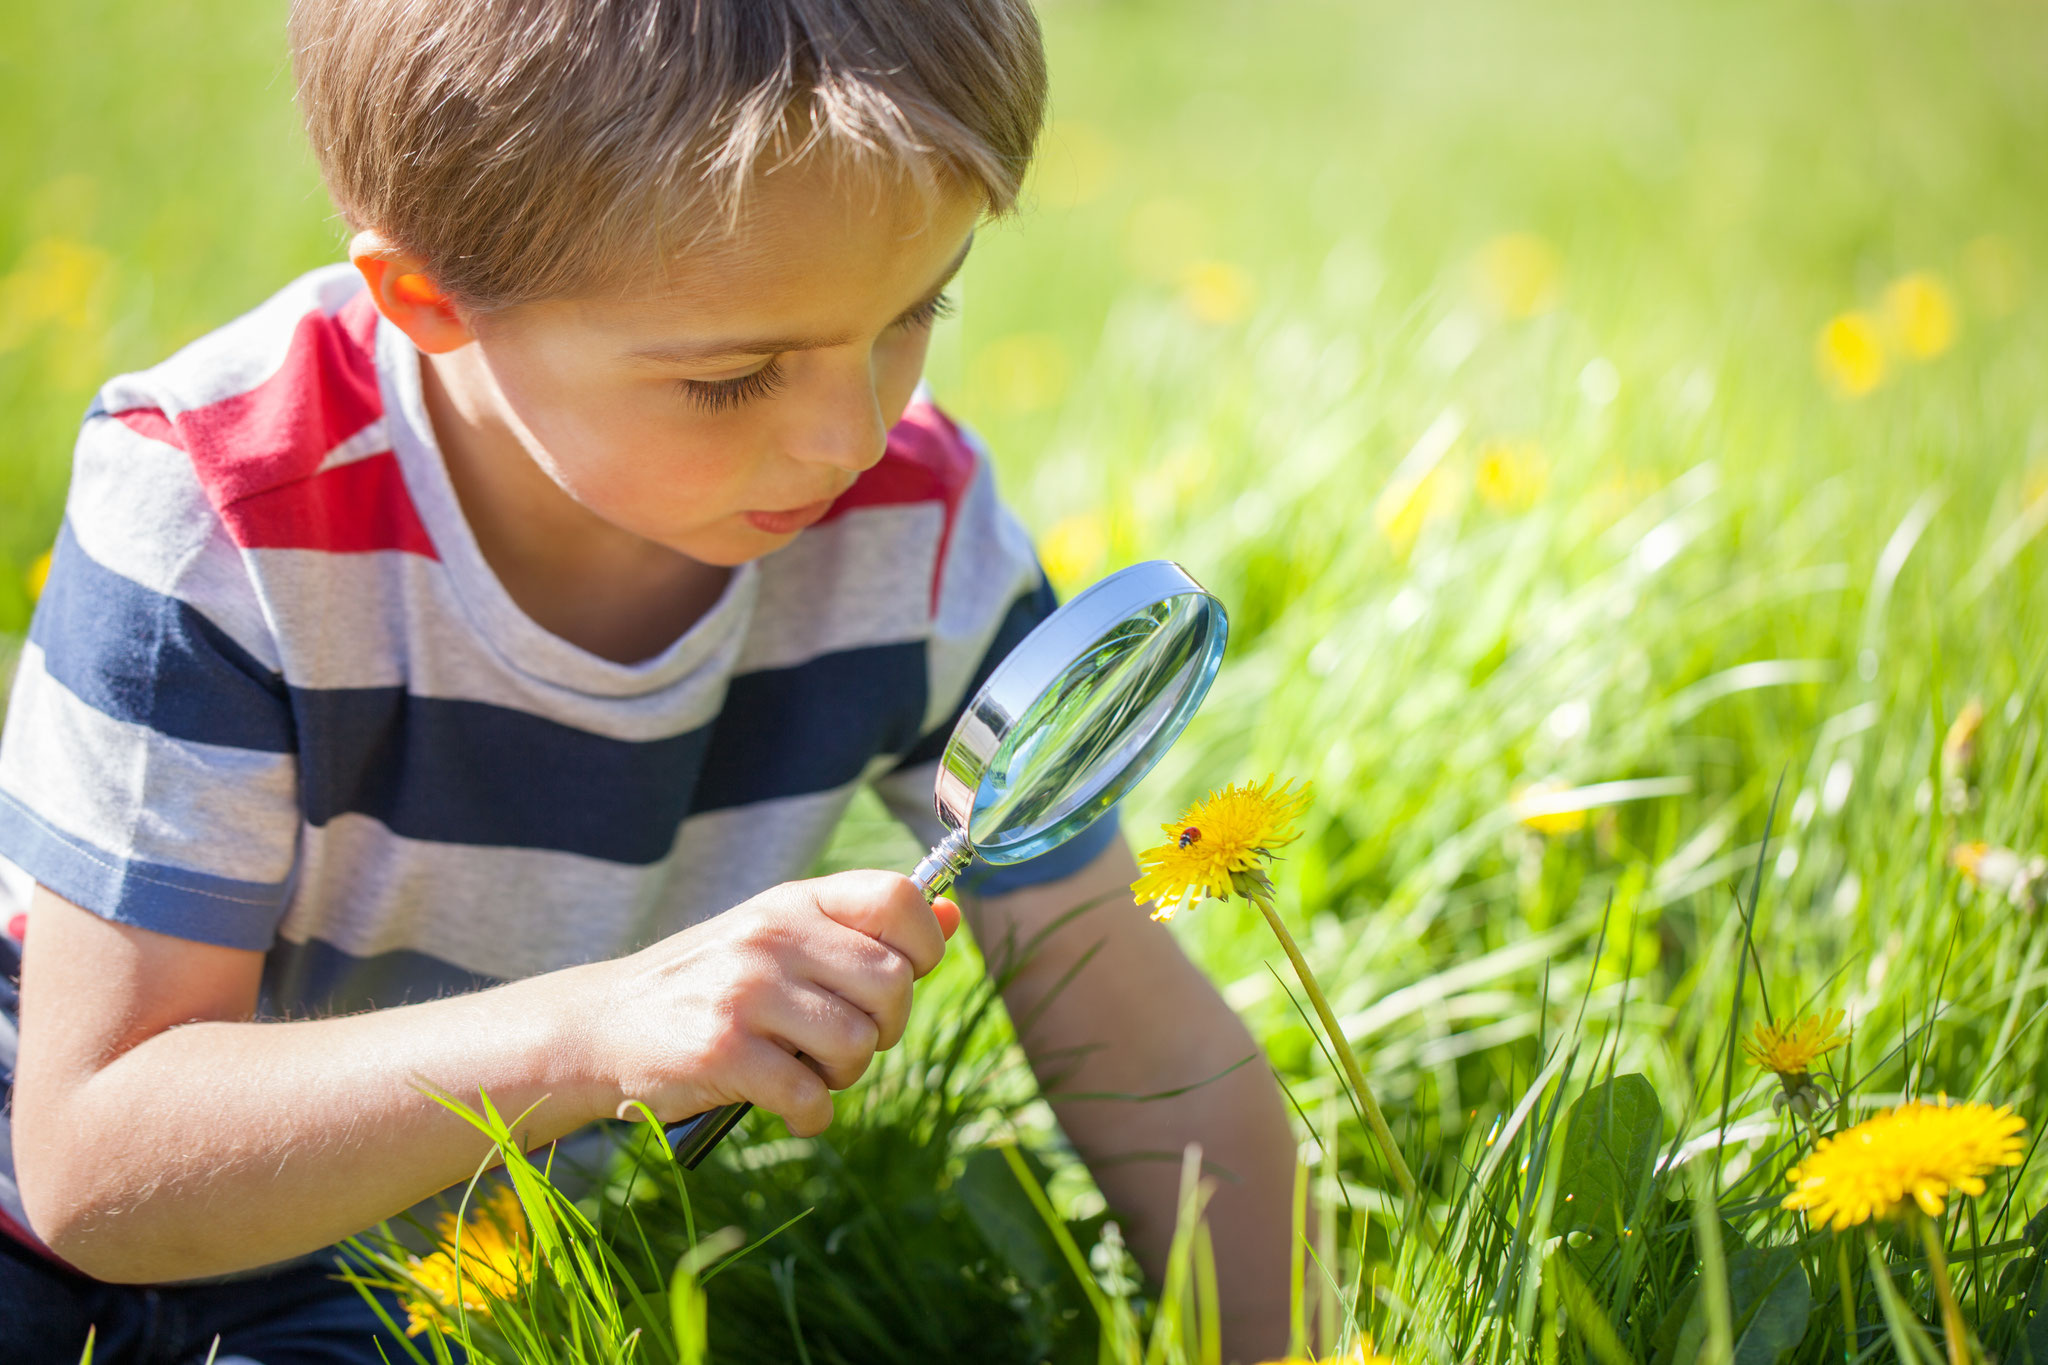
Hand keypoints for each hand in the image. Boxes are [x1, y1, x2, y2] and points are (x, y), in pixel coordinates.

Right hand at [573, 871, 958, 1135]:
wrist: (600, 1027)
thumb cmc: (708, 986)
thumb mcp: (781, 937)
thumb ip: (862, 930)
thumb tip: (953, 916)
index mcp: (794, 901)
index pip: (898, 897)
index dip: (923, 945)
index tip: (900, 979)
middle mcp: (772, 936)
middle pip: (893, 983)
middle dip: (885, 1029)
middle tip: (843, 1042)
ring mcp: (746, 992)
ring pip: (859, 1044)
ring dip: (843, 1076)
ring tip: (804, 1069)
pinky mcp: (722, 1052)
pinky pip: (812, 1099)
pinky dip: (811, 1117)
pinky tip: (788, 1107)